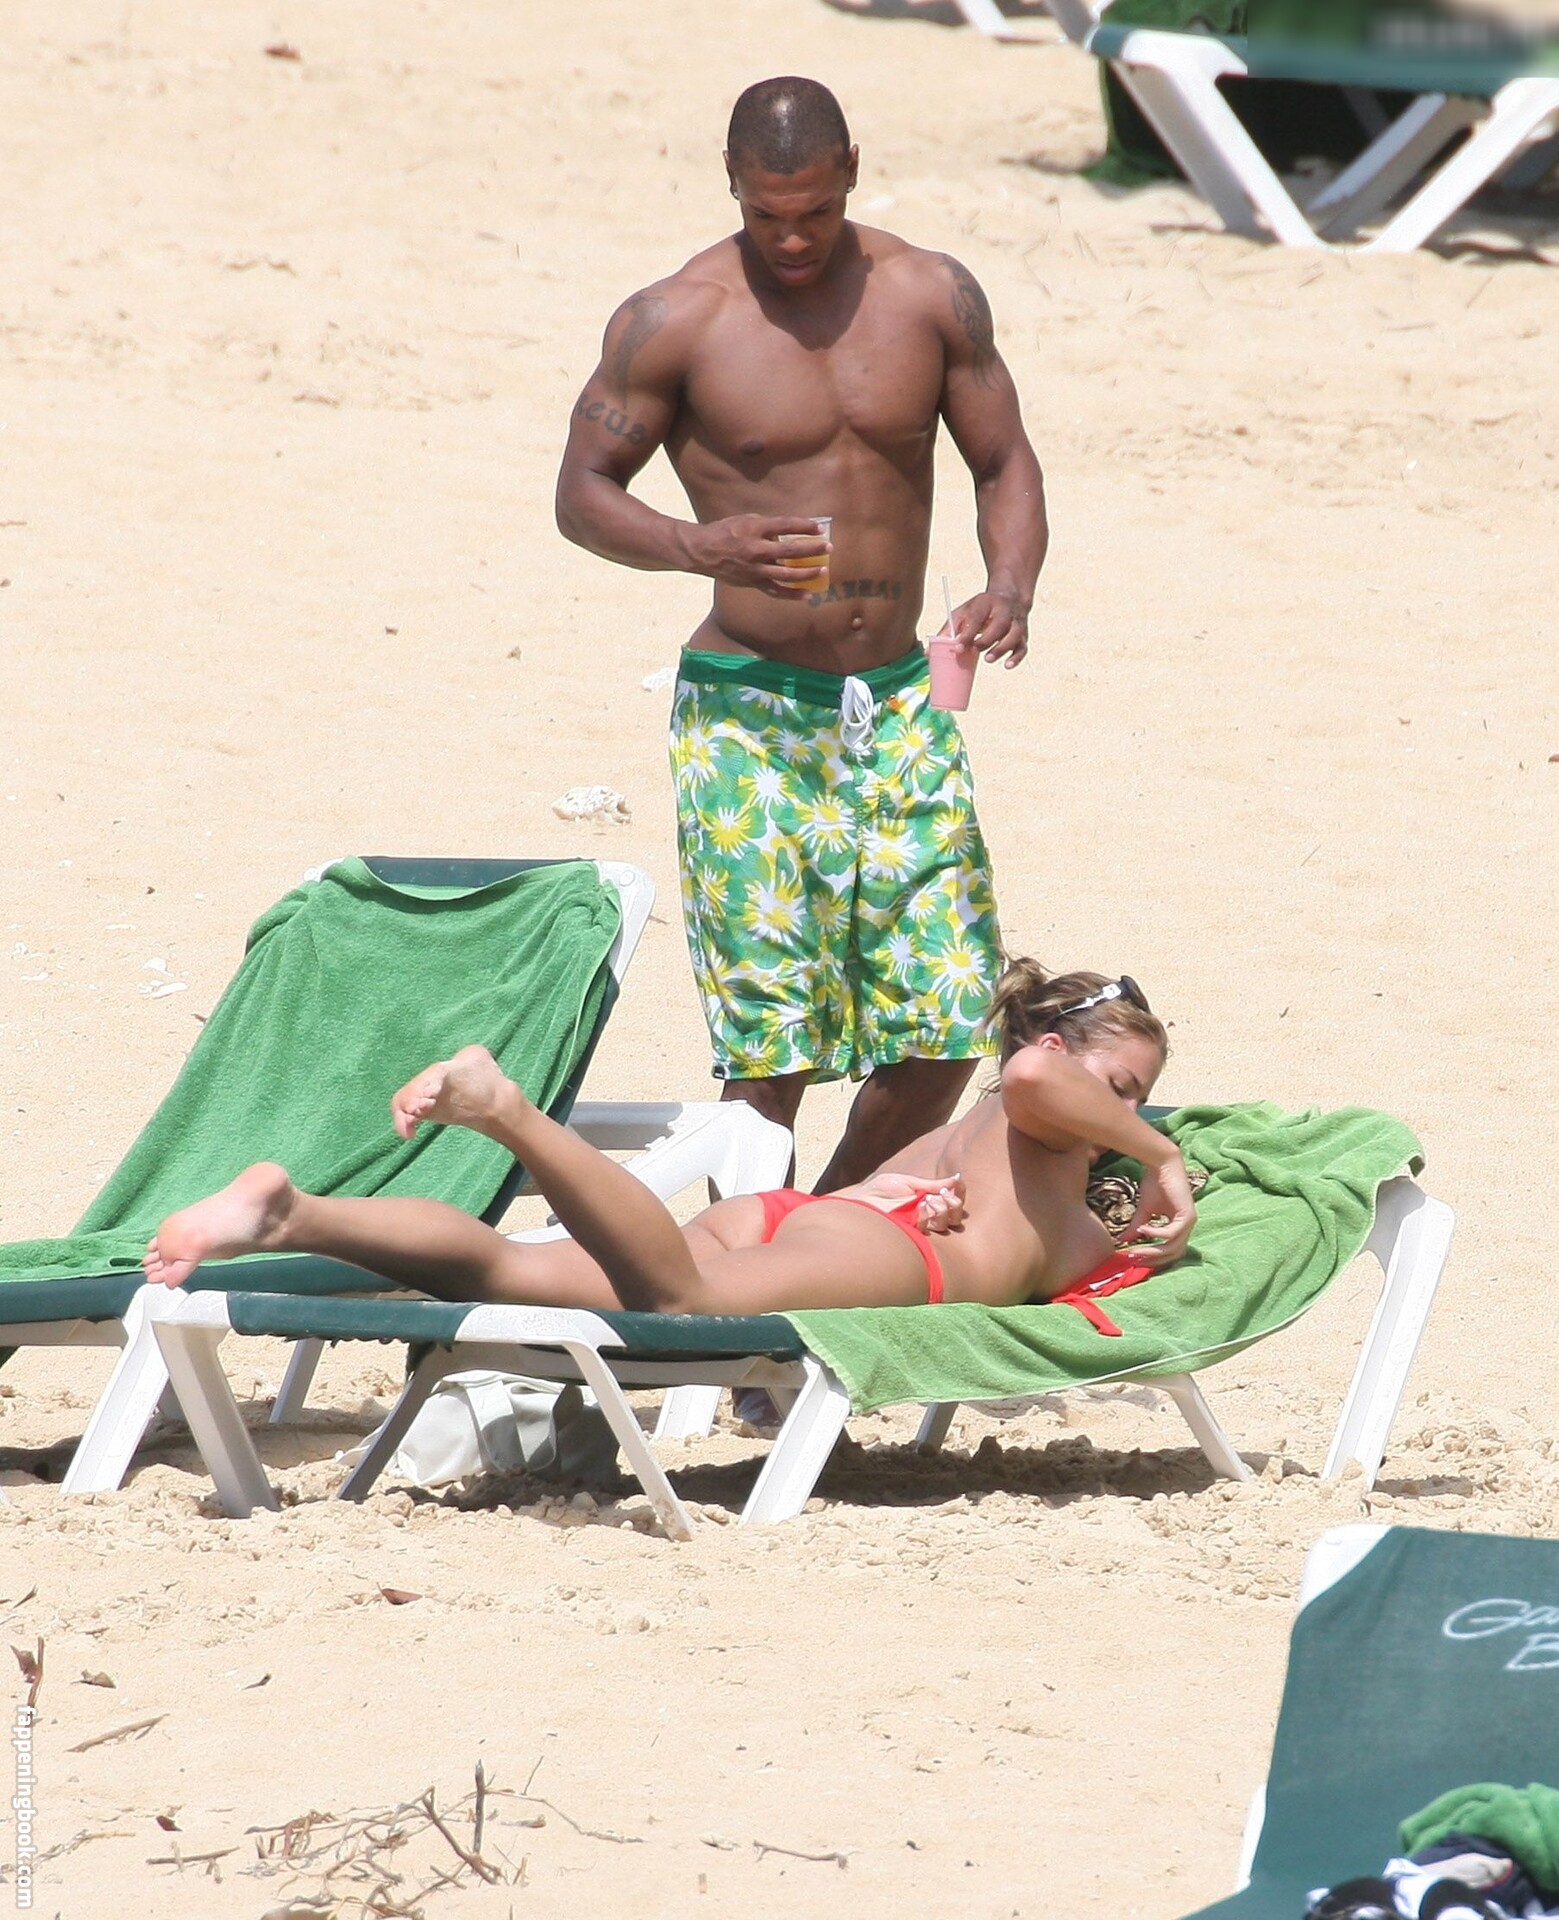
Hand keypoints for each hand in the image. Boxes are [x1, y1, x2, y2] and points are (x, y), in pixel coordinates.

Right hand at [682, 514, 830, 596]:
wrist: (702, 551)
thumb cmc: (725, 532)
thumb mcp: (746, 521)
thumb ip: (768, 527)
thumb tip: (787, 536)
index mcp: (755, 530)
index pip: (785, 526)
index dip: (804, 527)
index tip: (819, 528)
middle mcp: (756, 550)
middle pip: (790, 551)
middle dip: (811, 550)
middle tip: (828, 548)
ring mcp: (755, 569)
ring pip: (785, 574)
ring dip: (806, 573)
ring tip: (822, 570)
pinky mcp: (752, 582)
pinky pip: (775, 591)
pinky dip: (791, 594)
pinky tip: (806, 594)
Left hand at [842, 1171, 966, 1234]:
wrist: (862, 1203)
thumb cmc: (879, 1192)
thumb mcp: (907, 1182)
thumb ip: (932, 1184)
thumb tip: (955, 1179)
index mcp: (927, 1201)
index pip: (952, 1200)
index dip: (958, 1193)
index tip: (957, 1183)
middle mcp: (927, 1216)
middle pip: (955, 1216)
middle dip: (955, 1204)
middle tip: (944, 1196)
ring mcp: (921, 1228)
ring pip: (946, 1224)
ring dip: (943, 1210)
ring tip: (929, 1201)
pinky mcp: (914, 1237)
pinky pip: (931, 1228)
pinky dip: (930, 1216)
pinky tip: (922, 1207)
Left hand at [948, 588, 1027, 667]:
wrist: (1010, 597)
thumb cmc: (981, 609)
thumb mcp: (964, 611)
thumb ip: (949, 629)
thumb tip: (930, 651)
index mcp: (986, 603)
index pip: (977, 617)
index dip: (968, 633)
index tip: (958, 647)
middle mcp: (1005, 611)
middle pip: (1000, 624)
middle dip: (987, 639)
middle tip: (975, 650)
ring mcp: (1016, 623)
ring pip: (1014, 635)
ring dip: (1002, 648)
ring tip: (988, 659)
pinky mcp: (1023, 636)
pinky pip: (1023, 647)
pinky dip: (1016, 657)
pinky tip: (1007, 665)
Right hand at [1122, 1154, 1195, 1267]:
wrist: (1162, 1163)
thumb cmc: (1155, 1183)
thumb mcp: (1144, 1210)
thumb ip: (1137, 1227)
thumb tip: (1122, 1241)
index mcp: (1179, 1226)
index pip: (1170, 1251)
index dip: (1154, 1258)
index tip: (1135, 1259)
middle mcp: (1187, 1227)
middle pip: (1173, 1254)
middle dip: (1153, 1259)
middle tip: (1134, 1259)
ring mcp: (1189, 1222)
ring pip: (1172, 1247)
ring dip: (1153, 1251)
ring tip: (1135, 1250)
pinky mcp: (1187, 1216)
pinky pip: (1171, 1233)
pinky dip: (1155, 1234)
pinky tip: (1142, 1230)